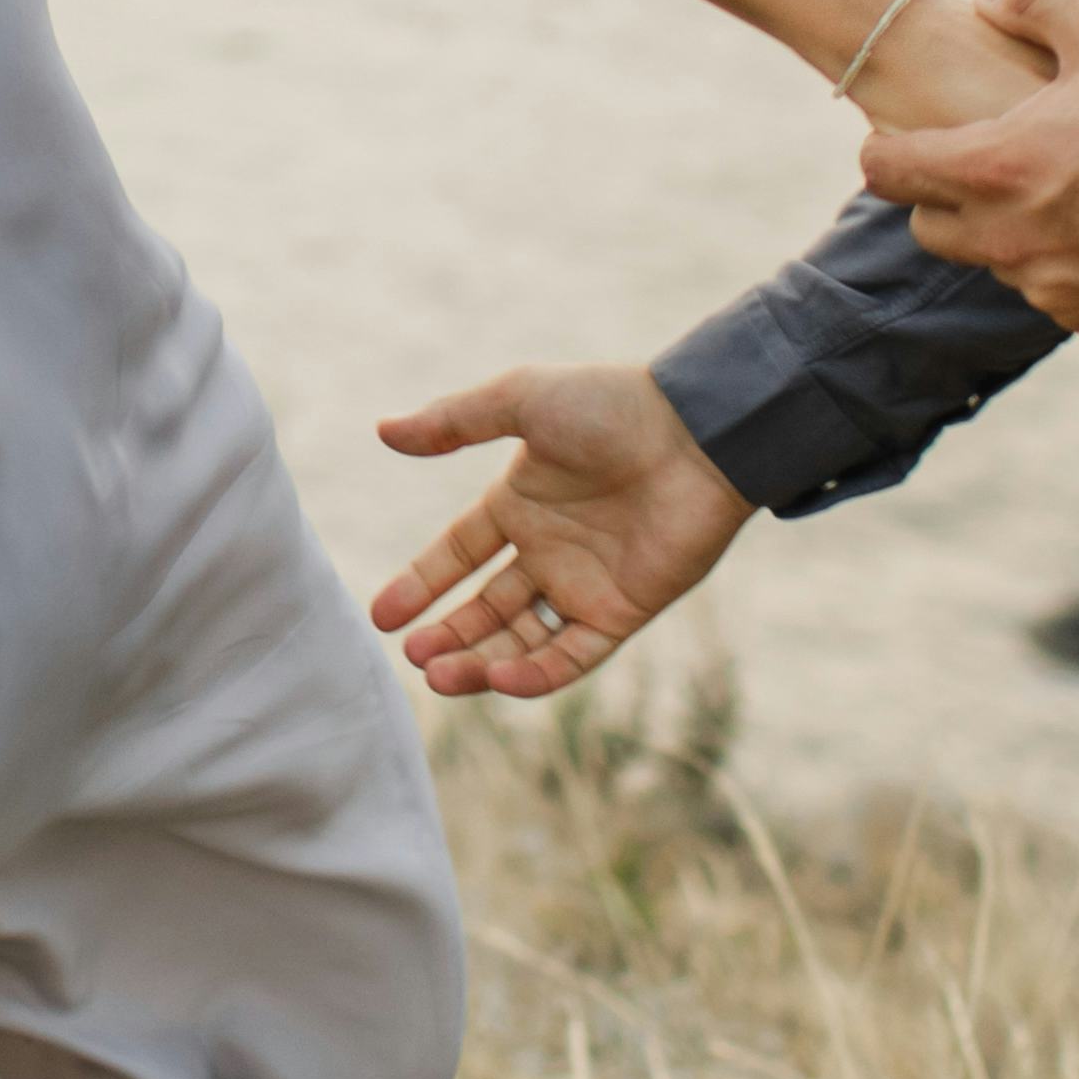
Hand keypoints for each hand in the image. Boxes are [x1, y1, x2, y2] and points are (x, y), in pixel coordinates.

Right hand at [368, 363, 753, 699]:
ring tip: (440, 676)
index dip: (420, 584)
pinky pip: (571, 655)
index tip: (381, 616)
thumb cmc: (611, 407)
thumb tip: (383, 432)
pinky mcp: (622, 611)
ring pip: (520, 640)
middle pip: (485, 608)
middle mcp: (548, 550)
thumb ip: (453, 421)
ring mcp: (584, 584)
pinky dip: (536, 674)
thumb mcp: (521, 400)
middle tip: (413, 657)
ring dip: (480, 662)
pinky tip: (500, 678)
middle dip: (447, 636)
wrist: (697, 434)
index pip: (458, 555)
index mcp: (521, 504)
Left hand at [854, 0, 1078, 333]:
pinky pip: (1046, 290)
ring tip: (1058, 186)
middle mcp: (1007, 237)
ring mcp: (1048, 283)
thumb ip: (1036, 3)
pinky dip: (1056, 262)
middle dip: (942, 194)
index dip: (890, 146)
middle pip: (928, 227)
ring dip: (1004, 228)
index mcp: (993, 167)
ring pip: (991, 259)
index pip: (888, 171)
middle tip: (988, 157)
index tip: (910, 132)